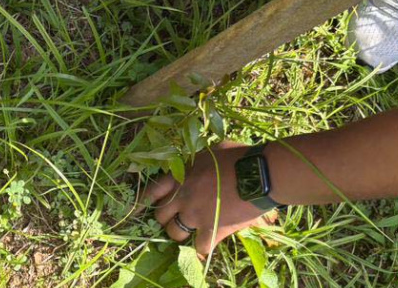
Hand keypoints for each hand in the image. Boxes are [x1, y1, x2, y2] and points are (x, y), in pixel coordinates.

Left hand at [141, 141, 277, 256]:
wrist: (259, 174)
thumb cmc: (238, 157)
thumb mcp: (210, 152)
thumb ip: (196, 161)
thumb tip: (194, 163)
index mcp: (180, 176)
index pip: (152, 191)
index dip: (144, 202)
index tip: (138, 210)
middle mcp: (183, 197)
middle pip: (160, 216)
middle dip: (165, 219)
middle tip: (175, 218)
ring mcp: (195, 215)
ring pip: (175, 234)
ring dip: (180, 233)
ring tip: (191, 230)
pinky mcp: (212, 229)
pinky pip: (200, 246)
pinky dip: (203, 246)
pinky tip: (208, 241)